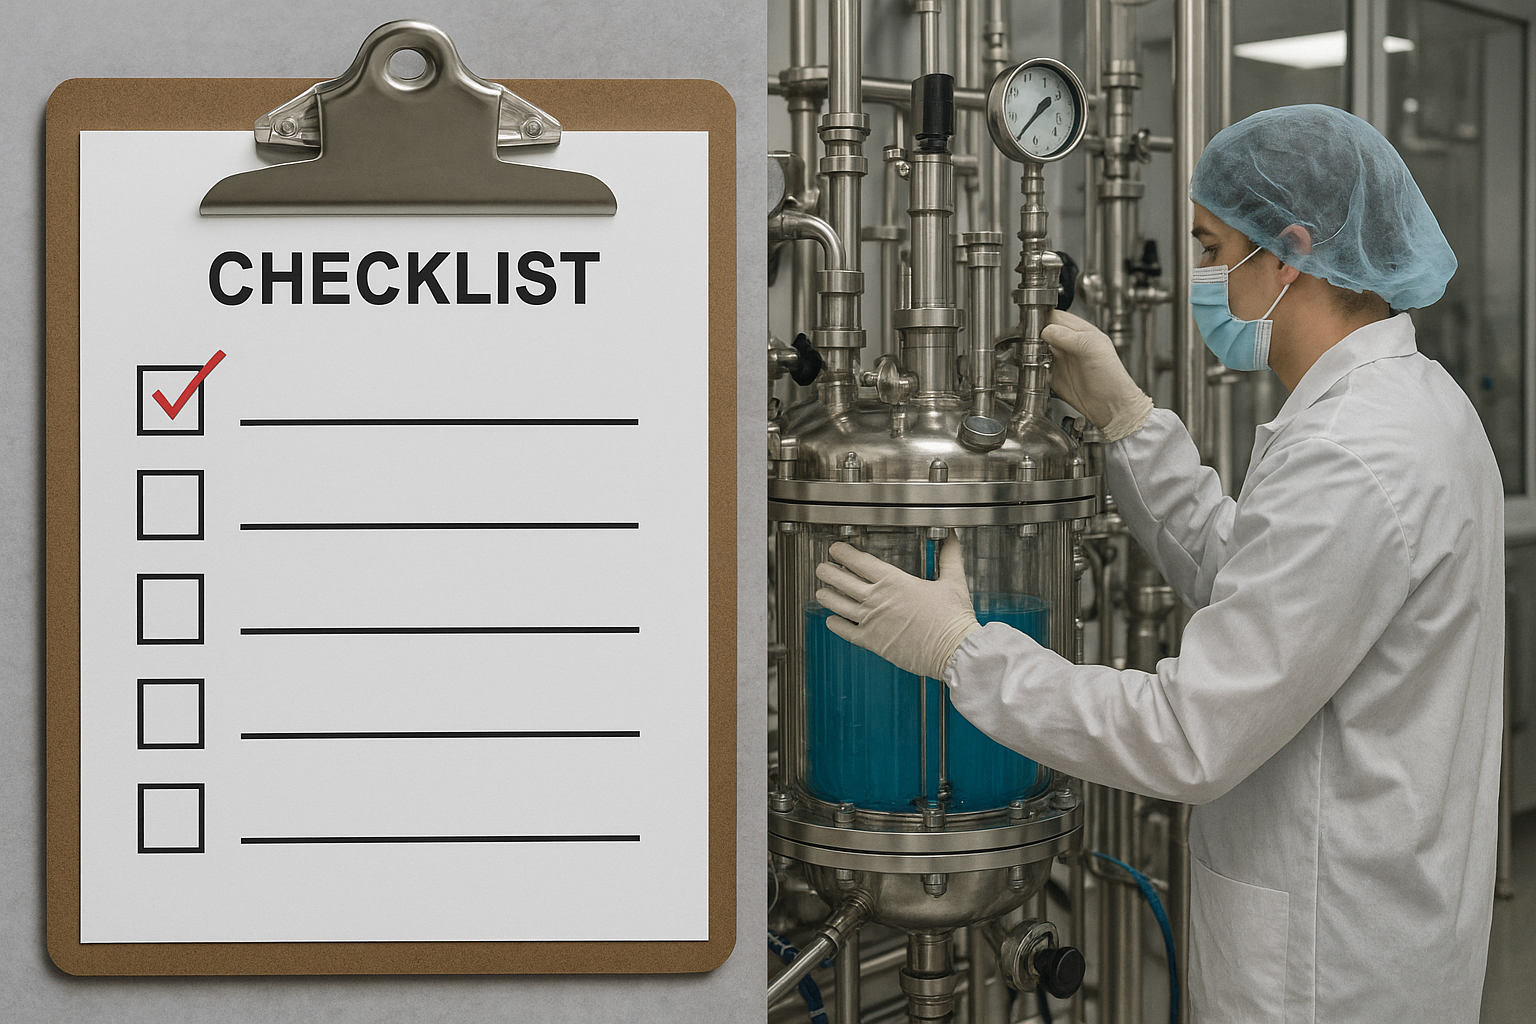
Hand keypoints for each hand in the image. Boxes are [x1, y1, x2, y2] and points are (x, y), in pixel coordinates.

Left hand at [814, 531, 980, 679]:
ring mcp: (872, 620)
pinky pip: (846, 631)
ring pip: (839, 604)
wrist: (953, 649)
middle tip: (822, 568)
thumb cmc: (953, 619)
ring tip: (820, 591)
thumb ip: (949, 556)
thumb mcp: (953, 580)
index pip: (860, 562)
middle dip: (829, 572)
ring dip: (827, 596)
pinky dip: (836, 624)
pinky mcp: (873, 641)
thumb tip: (951, 537)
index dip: (843, 553)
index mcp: (894, 581)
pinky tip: (831, 621)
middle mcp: (878, 599)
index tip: (836, 550)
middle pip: (843, 581)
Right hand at [1042, 309, 1153, 441]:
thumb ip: (1068, 337)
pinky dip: (1031, 369)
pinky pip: (1037, 369)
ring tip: (1030, 355)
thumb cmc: (1111, 378)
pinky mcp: (1055, 378)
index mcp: (1081, 332)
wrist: (1111, 406)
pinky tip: (1033, 369)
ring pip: (1038, 350)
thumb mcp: (1092, 348)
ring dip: (1030, 352)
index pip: (1056, 318)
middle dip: (1032, 335)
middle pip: (1043, 333)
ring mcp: (1061, 361)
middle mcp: (1070, 345)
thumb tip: (1046, 330)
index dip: (1043, 318)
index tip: (1032, 324)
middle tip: (1027, 341)